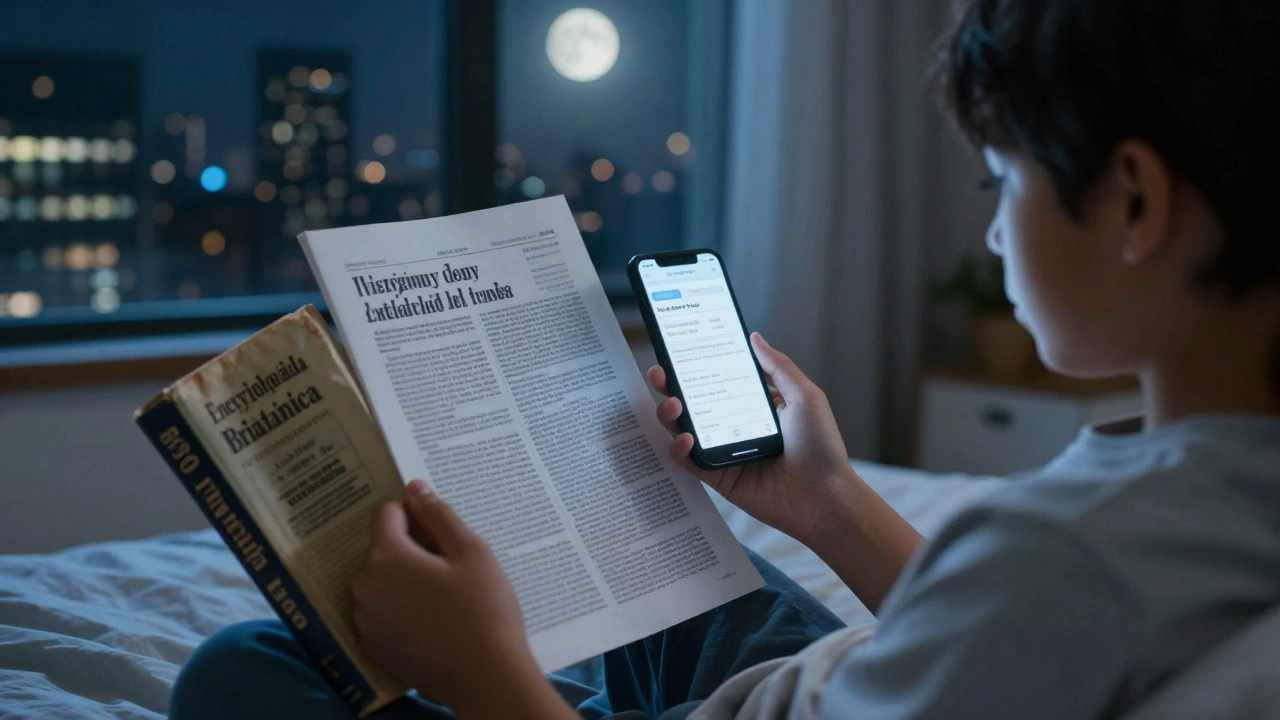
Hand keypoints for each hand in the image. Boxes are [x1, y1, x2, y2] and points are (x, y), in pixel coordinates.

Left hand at [353, 481, 566, 716]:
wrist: (486, 677)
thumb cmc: (484, 609)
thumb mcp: (471, 552)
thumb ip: (439, 515)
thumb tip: (415, 487)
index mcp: (386, 558)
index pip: (386, 513)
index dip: (414, 513)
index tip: (441, 529)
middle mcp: (365, 588)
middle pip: (383, 549)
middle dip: (411, 549)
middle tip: (450, 567)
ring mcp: (367, 622)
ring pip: (383, 582)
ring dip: (405, 580)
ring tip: (444, 598)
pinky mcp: (375, 648)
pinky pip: (383, 613)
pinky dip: (401, 610)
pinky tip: (433, 622)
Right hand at [648, 332, 858, 544]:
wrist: (824, 497)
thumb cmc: (821, 447)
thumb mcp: (805, 397)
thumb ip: (778, 366)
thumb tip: (754, 338)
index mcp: (753, 403)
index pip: (718, 379)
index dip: (697, 365)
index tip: (678, 350)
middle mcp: (734, 424)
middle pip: (693, 401)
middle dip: (671, 386)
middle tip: (660, 373)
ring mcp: (723, 450)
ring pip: (683, 429)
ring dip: (670, 414)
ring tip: (673, 405)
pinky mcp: (717, 476)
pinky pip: (689, 460)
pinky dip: (680, 448)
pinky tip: (686, 438)